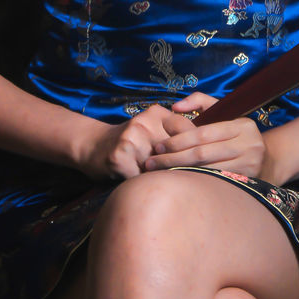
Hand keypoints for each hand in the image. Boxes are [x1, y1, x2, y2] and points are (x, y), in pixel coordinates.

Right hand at [77, 104, 197, 180]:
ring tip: (158, 181)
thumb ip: (175, 135)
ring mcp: (130, 138)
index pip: (187, 130)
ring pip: (159, 167)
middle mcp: (144, 122)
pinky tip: (139, 183)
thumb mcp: (152, 129)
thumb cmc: (129, 141)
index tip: (201, 162)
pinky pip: (141, 178)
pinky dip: (143, 185)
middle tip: (185, 178)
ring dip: (161, 178)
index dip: (195, 149)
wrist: (91, 145)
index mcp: (156, 113)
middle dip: (180, 166)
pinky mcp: (119, 156)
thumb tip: (206, 153)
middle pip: (175, 151)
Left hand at [143, 91, 267, 178]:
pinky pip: (215, 182)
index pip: (203, 133)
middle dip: (173, 158)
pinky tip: (180, 182)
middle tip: (152, 162)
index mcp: (241, 125)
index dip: (178, 140)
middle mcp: (249, 144)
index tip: (158, 146)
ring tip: (160, 173)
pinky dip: (195, 182)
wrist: (269, 160)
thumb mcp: (225, 112)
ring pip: (207, 170)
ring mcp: (250, 165)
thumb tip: (175, 107)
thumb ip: (200, 102)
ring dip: (181, 172)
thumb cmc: (238, 135)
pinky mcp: (248, 182)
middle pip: (202, 153)